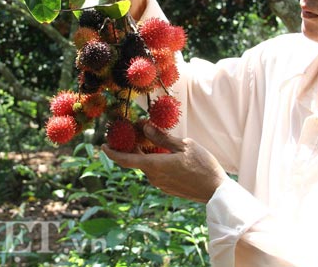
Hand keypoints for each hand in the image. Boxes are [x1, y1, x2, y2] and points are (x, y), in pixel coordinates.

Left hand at [102, 124, 226, 202]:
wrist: (215, 190)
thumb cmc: (202, 165)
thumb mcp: (184, 145)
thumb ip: (162, 137)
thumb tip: (145, 127)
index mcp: (154, 165)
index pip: (125, 160)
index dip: (112, 153)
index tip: (102, 145)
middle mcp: (153, 177)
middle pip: (136, 160)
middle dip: (134, 146)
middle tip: (136, 132)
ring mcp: (160, 184)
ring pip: (147, 165)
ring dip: (146, 153)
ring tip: (153, 139)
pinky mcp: (167, 187)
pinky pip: (155, 172)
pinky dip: (154, 161)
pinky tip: (165, 153)